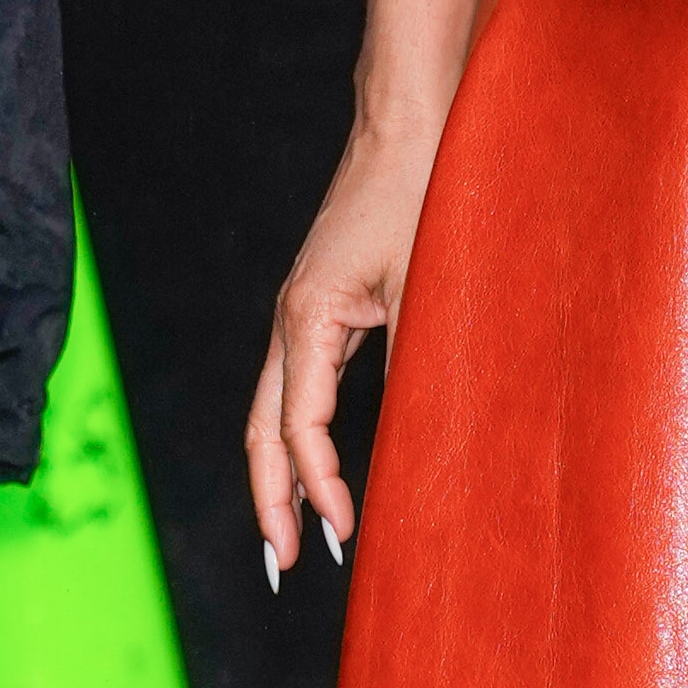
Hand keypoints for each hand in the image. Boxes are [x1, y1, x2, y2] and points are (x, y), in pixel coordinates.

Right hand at [247, 110, 445, 576]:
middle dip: (269, 501)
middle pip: (262, 432)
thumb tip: (425, 433)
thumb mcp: (424, 281)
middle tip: (281, 567)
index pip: (298, 429)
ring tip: (294, 531)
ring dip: (282, 471)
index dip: (317, 489)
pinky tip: (328, 457)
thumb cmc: (416, 189)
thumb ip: (417, 358)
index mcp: (307, 319)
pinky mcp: (325, 300)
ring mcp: (305, 309)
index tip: (341, 537)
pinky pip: (302, 381)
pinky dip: (305, 429)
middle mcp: (292, 319)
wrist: (409, 120)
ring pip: (274, 409)